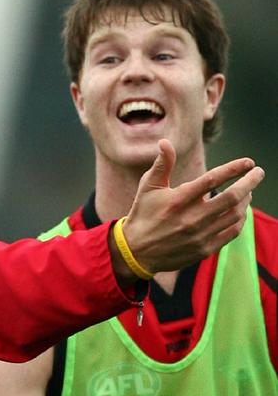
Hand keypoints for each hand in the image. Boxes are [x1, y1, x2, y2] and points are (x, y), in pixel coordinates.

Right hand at [117, 139, 264, 278]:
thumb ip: (161, 164)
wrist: (136, 252)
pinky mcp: (204, 249)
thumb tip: (165, 142)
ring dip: (246, 200)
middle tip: (258, 173)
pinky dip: (240, 220)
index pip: (213, 179)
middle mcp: (191, 218)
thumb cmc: (143, 214)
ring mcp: (199, 236)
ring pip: (235, 215)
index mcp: (179, 199)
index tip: (248, 162)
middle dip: (250, 182)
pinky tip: (240, 211)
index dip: (235, 168)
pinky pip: (231, 233)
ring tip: (248, 191)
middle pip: (232, 197)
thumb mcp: (148, 187)